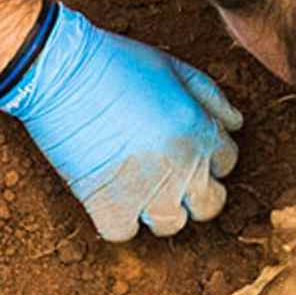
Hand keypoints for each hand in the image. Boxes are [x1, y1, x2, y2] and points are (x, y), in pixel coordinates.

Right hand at [0, 6, 242, 242]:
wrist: (61, 71)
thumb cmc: (116, 61)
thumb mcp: (174, 67)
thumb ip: (210, 97)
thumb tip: (234, 124)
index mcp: (200, 133)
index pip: (226, 162)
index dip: (206, 154)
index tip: (180, 146)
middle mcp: (182, 168)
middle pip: (209, 205)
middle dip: (194, 191)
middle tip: (166, 175)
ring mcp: (146, 191)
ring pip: (171, 224)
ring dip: (158, 209)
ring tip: (137, 186)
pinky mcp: (107, 205)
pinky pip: (124, 232)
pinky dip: (117, 220)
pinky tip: (109, 197)